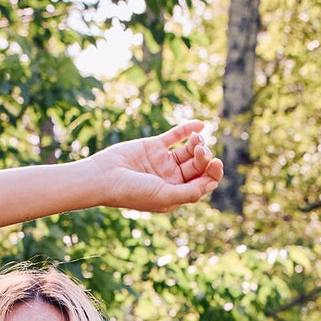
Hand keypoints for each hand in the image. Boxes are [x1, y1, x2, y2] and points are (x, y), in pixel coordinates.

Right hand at [87, 121, 222, 213]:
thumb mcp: (164, 196)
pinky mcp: (154, 146)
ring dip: (197, 144)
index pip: (202, 183)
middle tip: (199, 151)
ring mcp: (163, 162)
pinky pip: (175, 136)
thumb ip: (189, 192)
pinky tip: (201, 124)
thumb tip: (211, 183)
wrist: (105, 177)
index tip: (216, 162)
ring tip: (196, 140)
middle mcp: (171, 179)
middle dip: (203, 157)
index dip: (213, 173)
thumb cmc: (132, 192)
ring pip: (188, 150)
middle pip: (197, 166)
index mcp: (175, 194)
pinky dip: (189, 129)